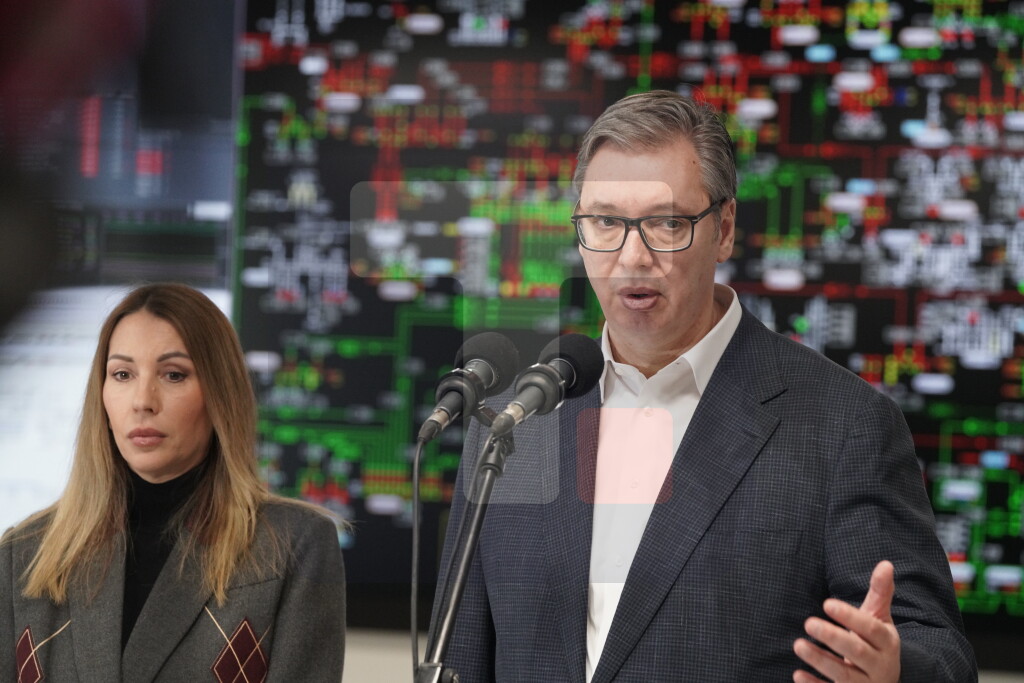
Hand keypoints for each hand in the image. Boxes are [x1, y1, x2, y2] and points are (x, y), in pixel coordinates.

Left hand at [793, 560, 900, 681]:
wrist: (886, 681)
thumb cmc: (876, 643)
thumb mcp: (880, 619)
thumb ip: (880, 593)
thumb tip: (885, 563)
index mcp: (887, 642)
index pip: (871, 629)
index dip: (850, 617)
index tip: (827, 603)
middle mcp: (879, 665)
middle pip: (857, 651)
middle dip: (833, 637)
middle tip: (808, 622)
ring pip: (844, 674)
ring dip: (820, 660)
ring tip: (798, 644)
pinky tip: (797, 675)